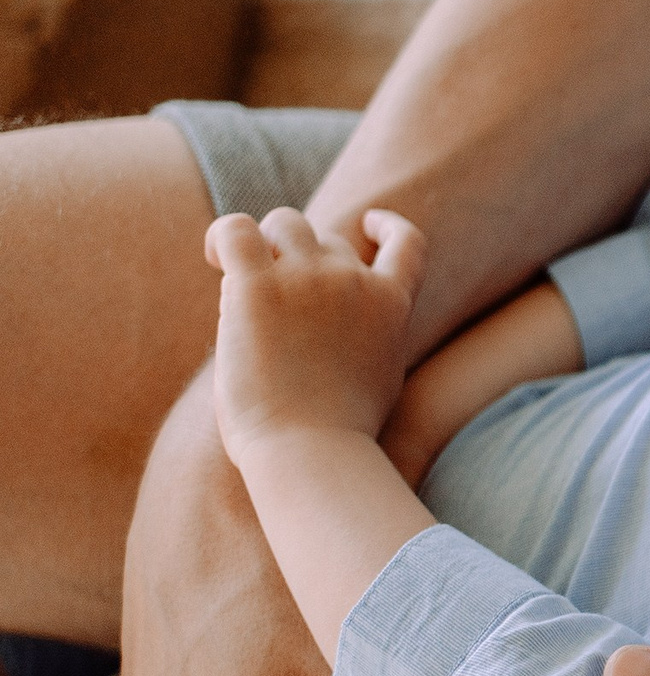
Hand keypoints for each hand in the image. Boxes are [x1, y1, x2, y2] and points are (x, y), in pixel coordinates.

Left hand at [207, 207, 422, 457]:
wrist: (311, 451)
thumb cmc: (340, 435)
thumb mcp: (380, 381)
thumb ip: (374, 341)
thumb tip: (349, 331)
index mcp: (392, 305)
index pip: (407, 243)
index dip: (386, 226)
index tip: (368, 224)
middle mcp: (354, 281)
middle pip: (326, 238)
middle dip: (300, 259)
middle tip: (272, 298)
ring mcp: (307, 279)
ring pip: (283, 225)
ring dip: (263, 244)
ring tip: (237, 275)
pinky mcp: (256, 287)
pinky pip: (235, 230)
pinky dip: (223, 236)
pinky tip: (215, 257)